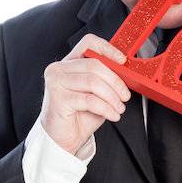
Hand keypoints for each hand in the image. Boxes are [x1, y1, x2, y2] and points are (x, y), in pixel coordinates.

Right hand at [40, 35, 130, 155]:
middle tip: (124, 96)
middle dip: (115, 81)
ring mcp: (56, 82)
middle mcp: (59, 69)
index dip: (107, 49)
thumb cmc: (78, 116)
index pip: (88, 43)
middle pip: (94, 65)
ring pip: (93, 82)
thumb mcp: (96, 93)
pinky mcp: (58, 98)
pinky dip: (106, 108)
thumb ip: (104, 80)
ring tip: (119, 108)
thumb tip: (124, 73)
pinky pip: (89, 100)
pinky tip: (112, 115)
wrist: (63, 139)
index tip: (122, 61)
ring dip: (112, 97)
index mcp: (68, 63)